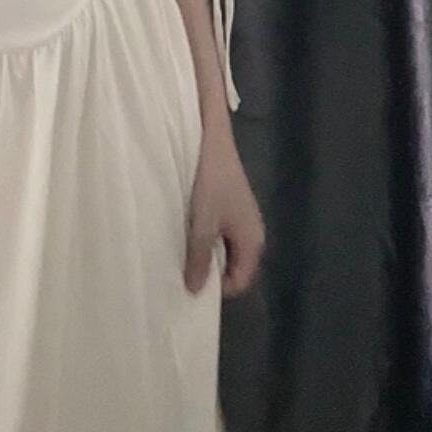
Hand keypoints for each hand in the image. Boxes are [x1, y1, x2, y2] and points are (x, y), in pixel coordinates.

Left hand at [184, 130, 264, 296]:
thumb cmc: (210, 183)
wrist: (212, 139)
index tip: (189, 284)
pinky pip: (217, 232)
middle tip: (180, 269)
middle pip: (232, 266)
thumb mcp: (202, 224)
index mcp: (252, 241)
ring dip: (202, 253)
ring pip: (222, 248)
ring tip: (178, 250)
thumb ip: (199, 258)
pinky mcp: (227, 204)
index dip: (217, 289)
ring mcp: (239, 217)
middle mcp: (251, 232)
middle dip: (208, 271)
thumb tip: (195, 291)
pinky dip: (201, 236)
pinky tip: (182, 229)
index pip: (240, 282)